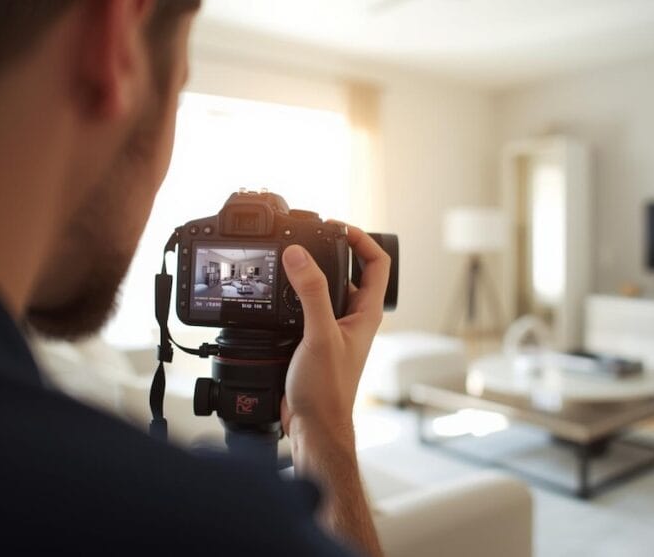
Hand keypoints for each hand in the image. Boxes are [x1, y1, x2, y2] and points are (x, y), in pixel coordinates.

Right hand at [279, 224, 390, 448]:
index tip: (338, 226)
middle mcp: (353, 318)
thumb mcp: (319, 334)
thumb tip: (300, 255)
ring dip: (309, 274)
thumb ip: (312, 293)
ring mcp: (334, 329)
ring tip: (289, 259)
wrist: (313, 427)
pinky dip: (293, 296)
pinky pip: (306, 309)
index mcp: (367, 313)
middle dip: (329, 252)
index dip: (362, 239)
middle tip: (307, 237)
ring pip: (324, 290)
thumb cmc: (328, 390)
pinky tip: (276, 294)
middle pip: (348, 272)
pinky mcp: (314, 340)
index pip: (377, 263)